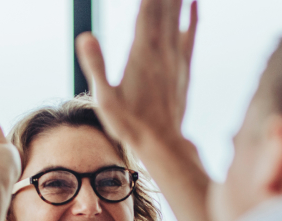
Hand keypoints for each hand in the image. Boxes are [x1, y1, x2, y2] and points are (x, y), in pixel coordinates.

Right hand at [75, 0, 198, 147]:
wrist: (162, 144)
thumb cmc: (129, 125)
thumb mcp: (104, 99)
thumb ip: (96, 66)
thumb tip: (85, 36)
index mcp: (141, 53)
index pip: (146, 8)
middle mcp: (161, 49)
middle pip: (164, 6)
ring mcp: (175, 57)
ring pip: (178, 14)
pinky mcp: (183, 67)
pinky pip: (191, 33)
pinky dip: (194, 14)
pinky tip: (195, 1)